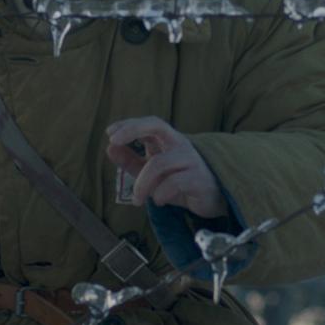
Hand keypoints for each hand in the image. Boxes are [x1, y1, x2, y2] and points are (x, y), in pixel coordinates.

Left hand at [105, 117, 229, 218]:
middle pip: (157, 126)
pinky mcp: (199, 179)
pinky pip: (174, 183)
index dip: (129, 125)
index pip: (150, 124)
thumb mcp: (152, 174)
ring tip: (137, 199)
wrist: (215, 200)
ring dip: (142, 183)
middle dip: (132, 130)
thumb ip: (132, 161)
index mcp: (170, 141)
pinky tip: (160, 201)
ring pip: (159, 163)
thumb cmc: (182, 183)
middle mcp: (181, 145)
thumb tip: (110, 149)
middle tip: (113, 141)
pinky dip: (160, 194)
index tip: (109, 133)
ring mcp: (191, 161)